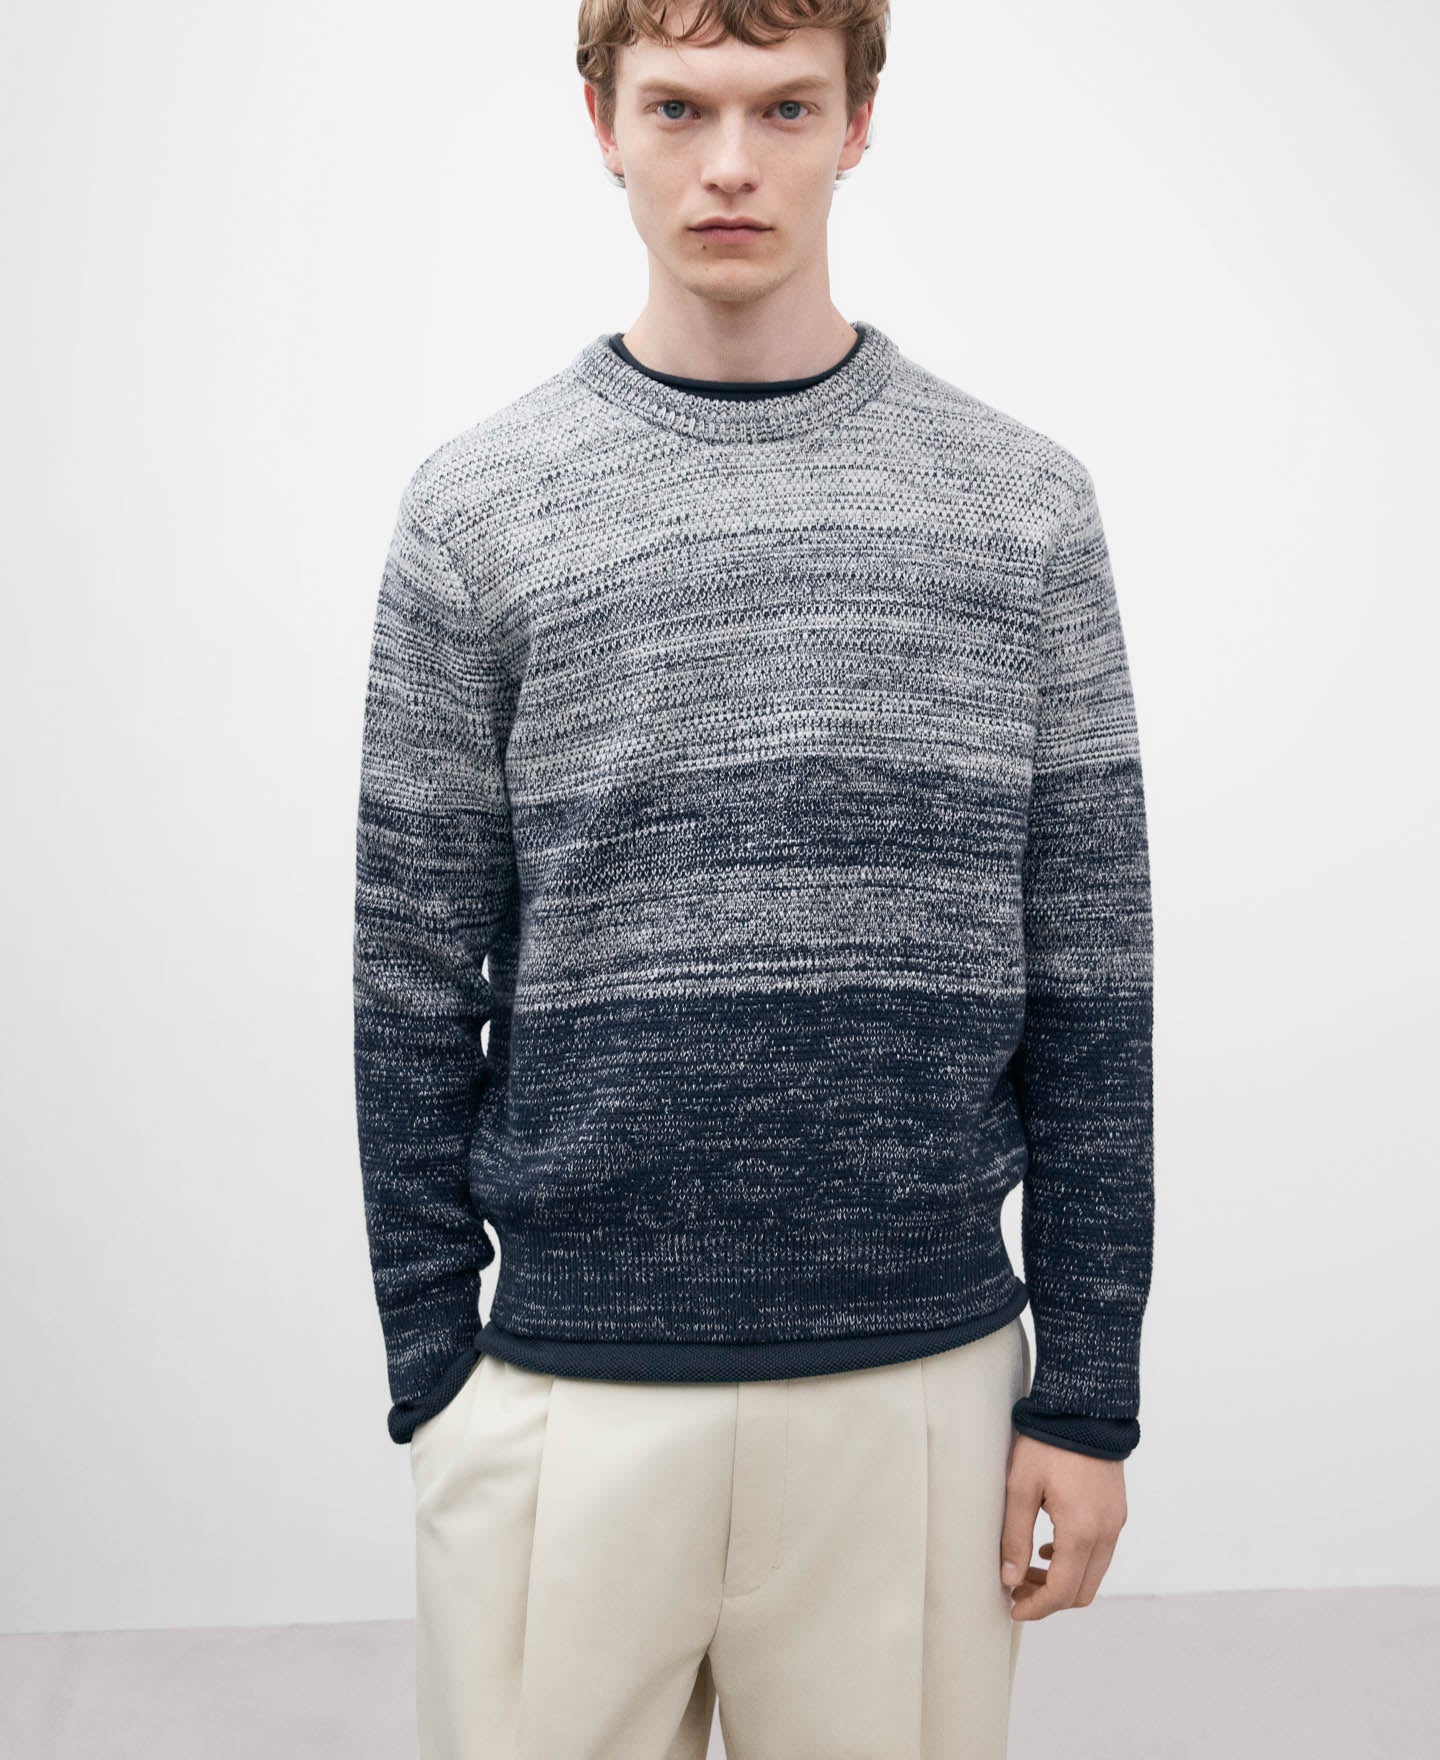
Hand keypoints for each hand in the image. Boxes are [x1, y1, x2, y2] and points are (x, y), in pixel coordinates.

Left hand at [1000, 1433, 1127, 1619]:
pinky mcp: (1116, 1511)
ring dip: (1062, 1580)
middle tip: (1017, 1589)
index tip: (1013, 1608)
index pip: (1063, 1591)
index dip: (1037, 1607)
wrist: (1084, 1408)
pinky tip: (1049, 1547)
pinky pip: (1100, 1552)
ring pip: (1093, 1573)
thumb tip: (1009, 1578)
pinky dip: (1076, 1561)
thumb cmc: (1048, 1444)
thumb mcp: (1020, 1487)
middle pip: (1082, 1591)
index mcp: (1082, 1532)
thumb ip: (1014, 1536)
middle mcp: (1106, 1534)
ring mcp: (1115, 1523)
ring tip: (1028, 1568)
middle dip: (1049, 1599)